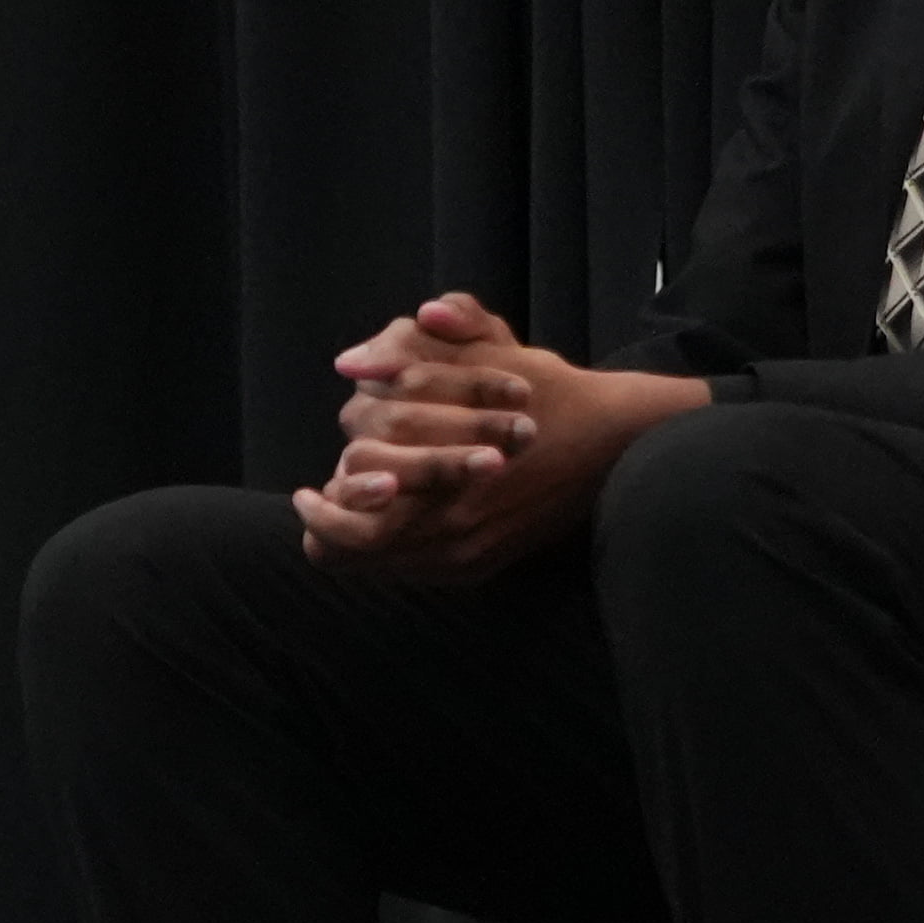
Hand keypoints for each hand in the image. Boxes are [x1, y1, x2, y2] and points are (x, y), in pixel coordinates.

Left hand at [292, 289, 706, 579]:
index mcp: (440, 474)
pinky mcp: (480, 567)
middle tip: (318, 503)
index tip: (310, 490)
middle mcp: (449, 526)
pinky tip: (395, 520)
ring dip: (357, 541)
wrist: (613, 442)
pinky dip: (391, 552)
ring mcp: (466, 554)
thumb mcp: (492, 350)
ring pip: (376, 568)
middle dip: (329, 525)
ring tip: (353, 512)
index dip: (322, 504)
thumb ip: (419, 348)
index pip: (349, 509)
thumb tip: (353, 361)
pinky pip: (410, 574)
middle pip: (351, 550)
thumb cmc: (546, 391)